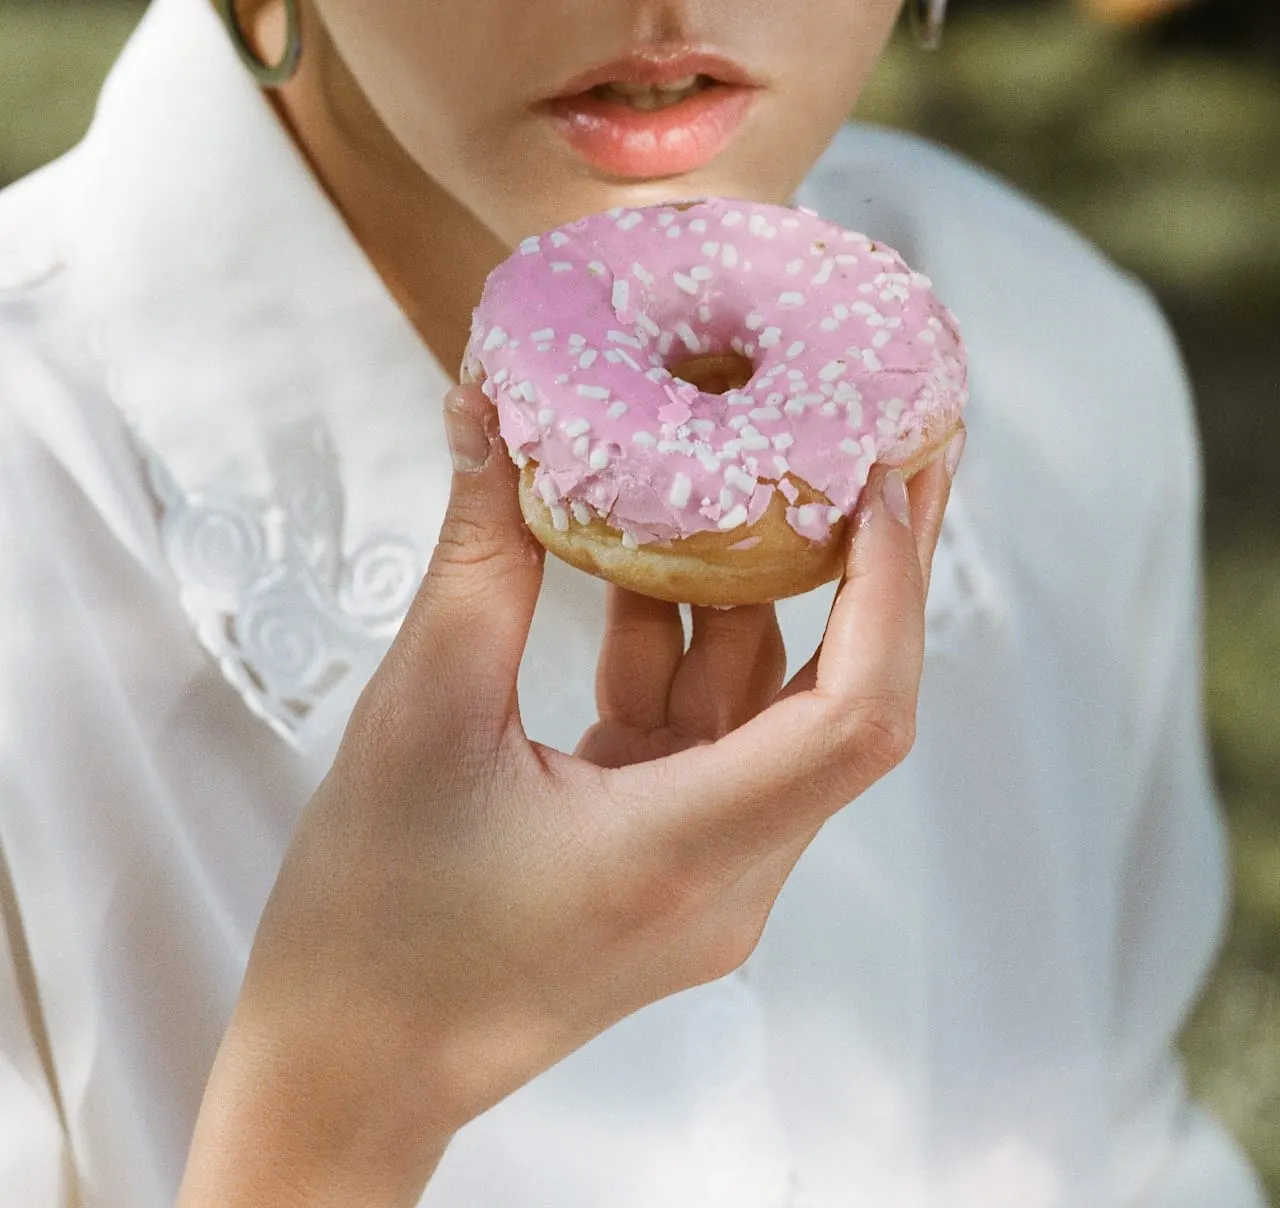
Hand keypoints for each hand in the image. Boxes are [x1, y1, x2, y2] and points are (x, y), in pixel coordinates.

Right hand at [178, 385, 962, 1207]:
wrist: (354, 1059)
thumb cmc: (374, 918)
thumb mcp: (421, 717)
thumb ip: (476, 561)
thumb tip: (489, 417)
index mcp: (685, 853)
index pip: (856, 718)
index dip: (889, 592)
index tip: (879, 482)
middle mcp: (728, 873)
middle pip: (838, 705)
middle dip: (863, 575)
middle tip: (875, 447)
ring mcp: (706, 871)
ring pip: (760, 710)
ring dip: (742, 598)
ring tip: (731, 475)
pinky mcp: (670, 858)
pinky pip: (704, 734)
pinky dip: (678, 648)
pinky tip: (637, 565)